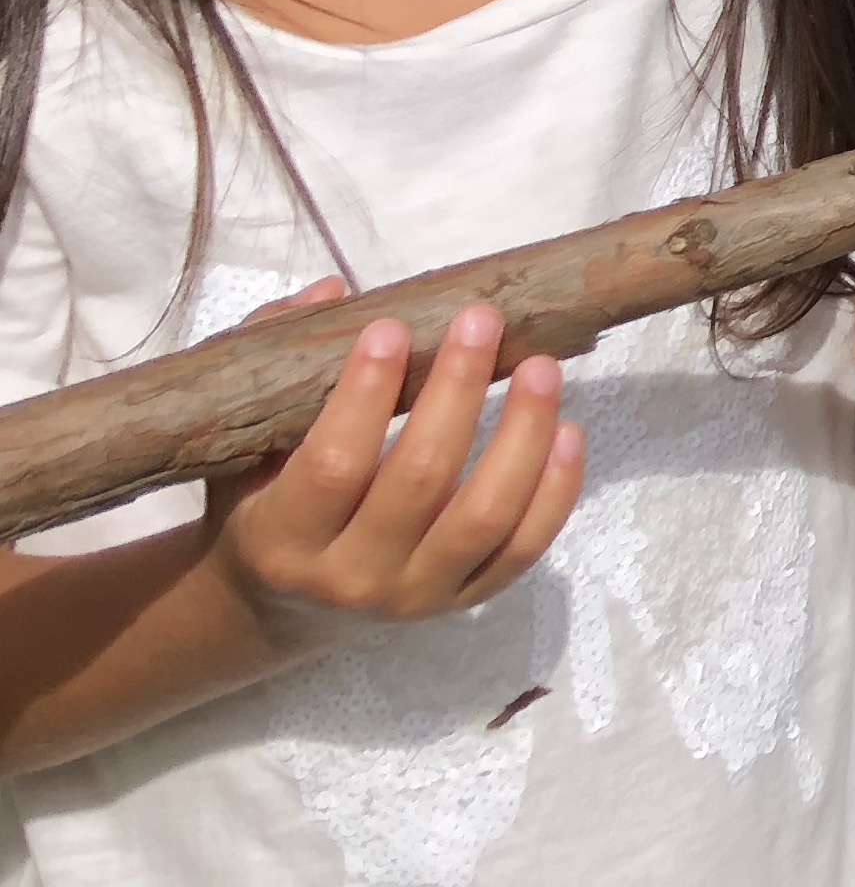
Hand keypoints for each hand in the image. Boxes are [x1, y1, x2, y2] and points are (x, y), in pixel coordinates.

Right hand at [209, 293, 582, 640]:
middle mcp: (349, 578)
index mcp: (282, 538)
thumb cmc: (260, 501)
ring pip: (483, 516)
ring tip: (542, 368)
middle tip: (482, 319)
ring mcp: (413, 596)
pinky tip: (568, 430)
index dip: (364, 394)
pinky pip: (523, 549)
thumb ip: (268, 359)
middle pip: (420, 481)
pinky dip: (556, 491)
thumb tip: (329, 292)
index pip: (333, 466)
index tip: (393, 327)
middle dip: (456, 391)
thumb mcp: (242, 441)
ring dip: (522, 435)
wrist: (279, 607)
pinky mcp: (463, 600)